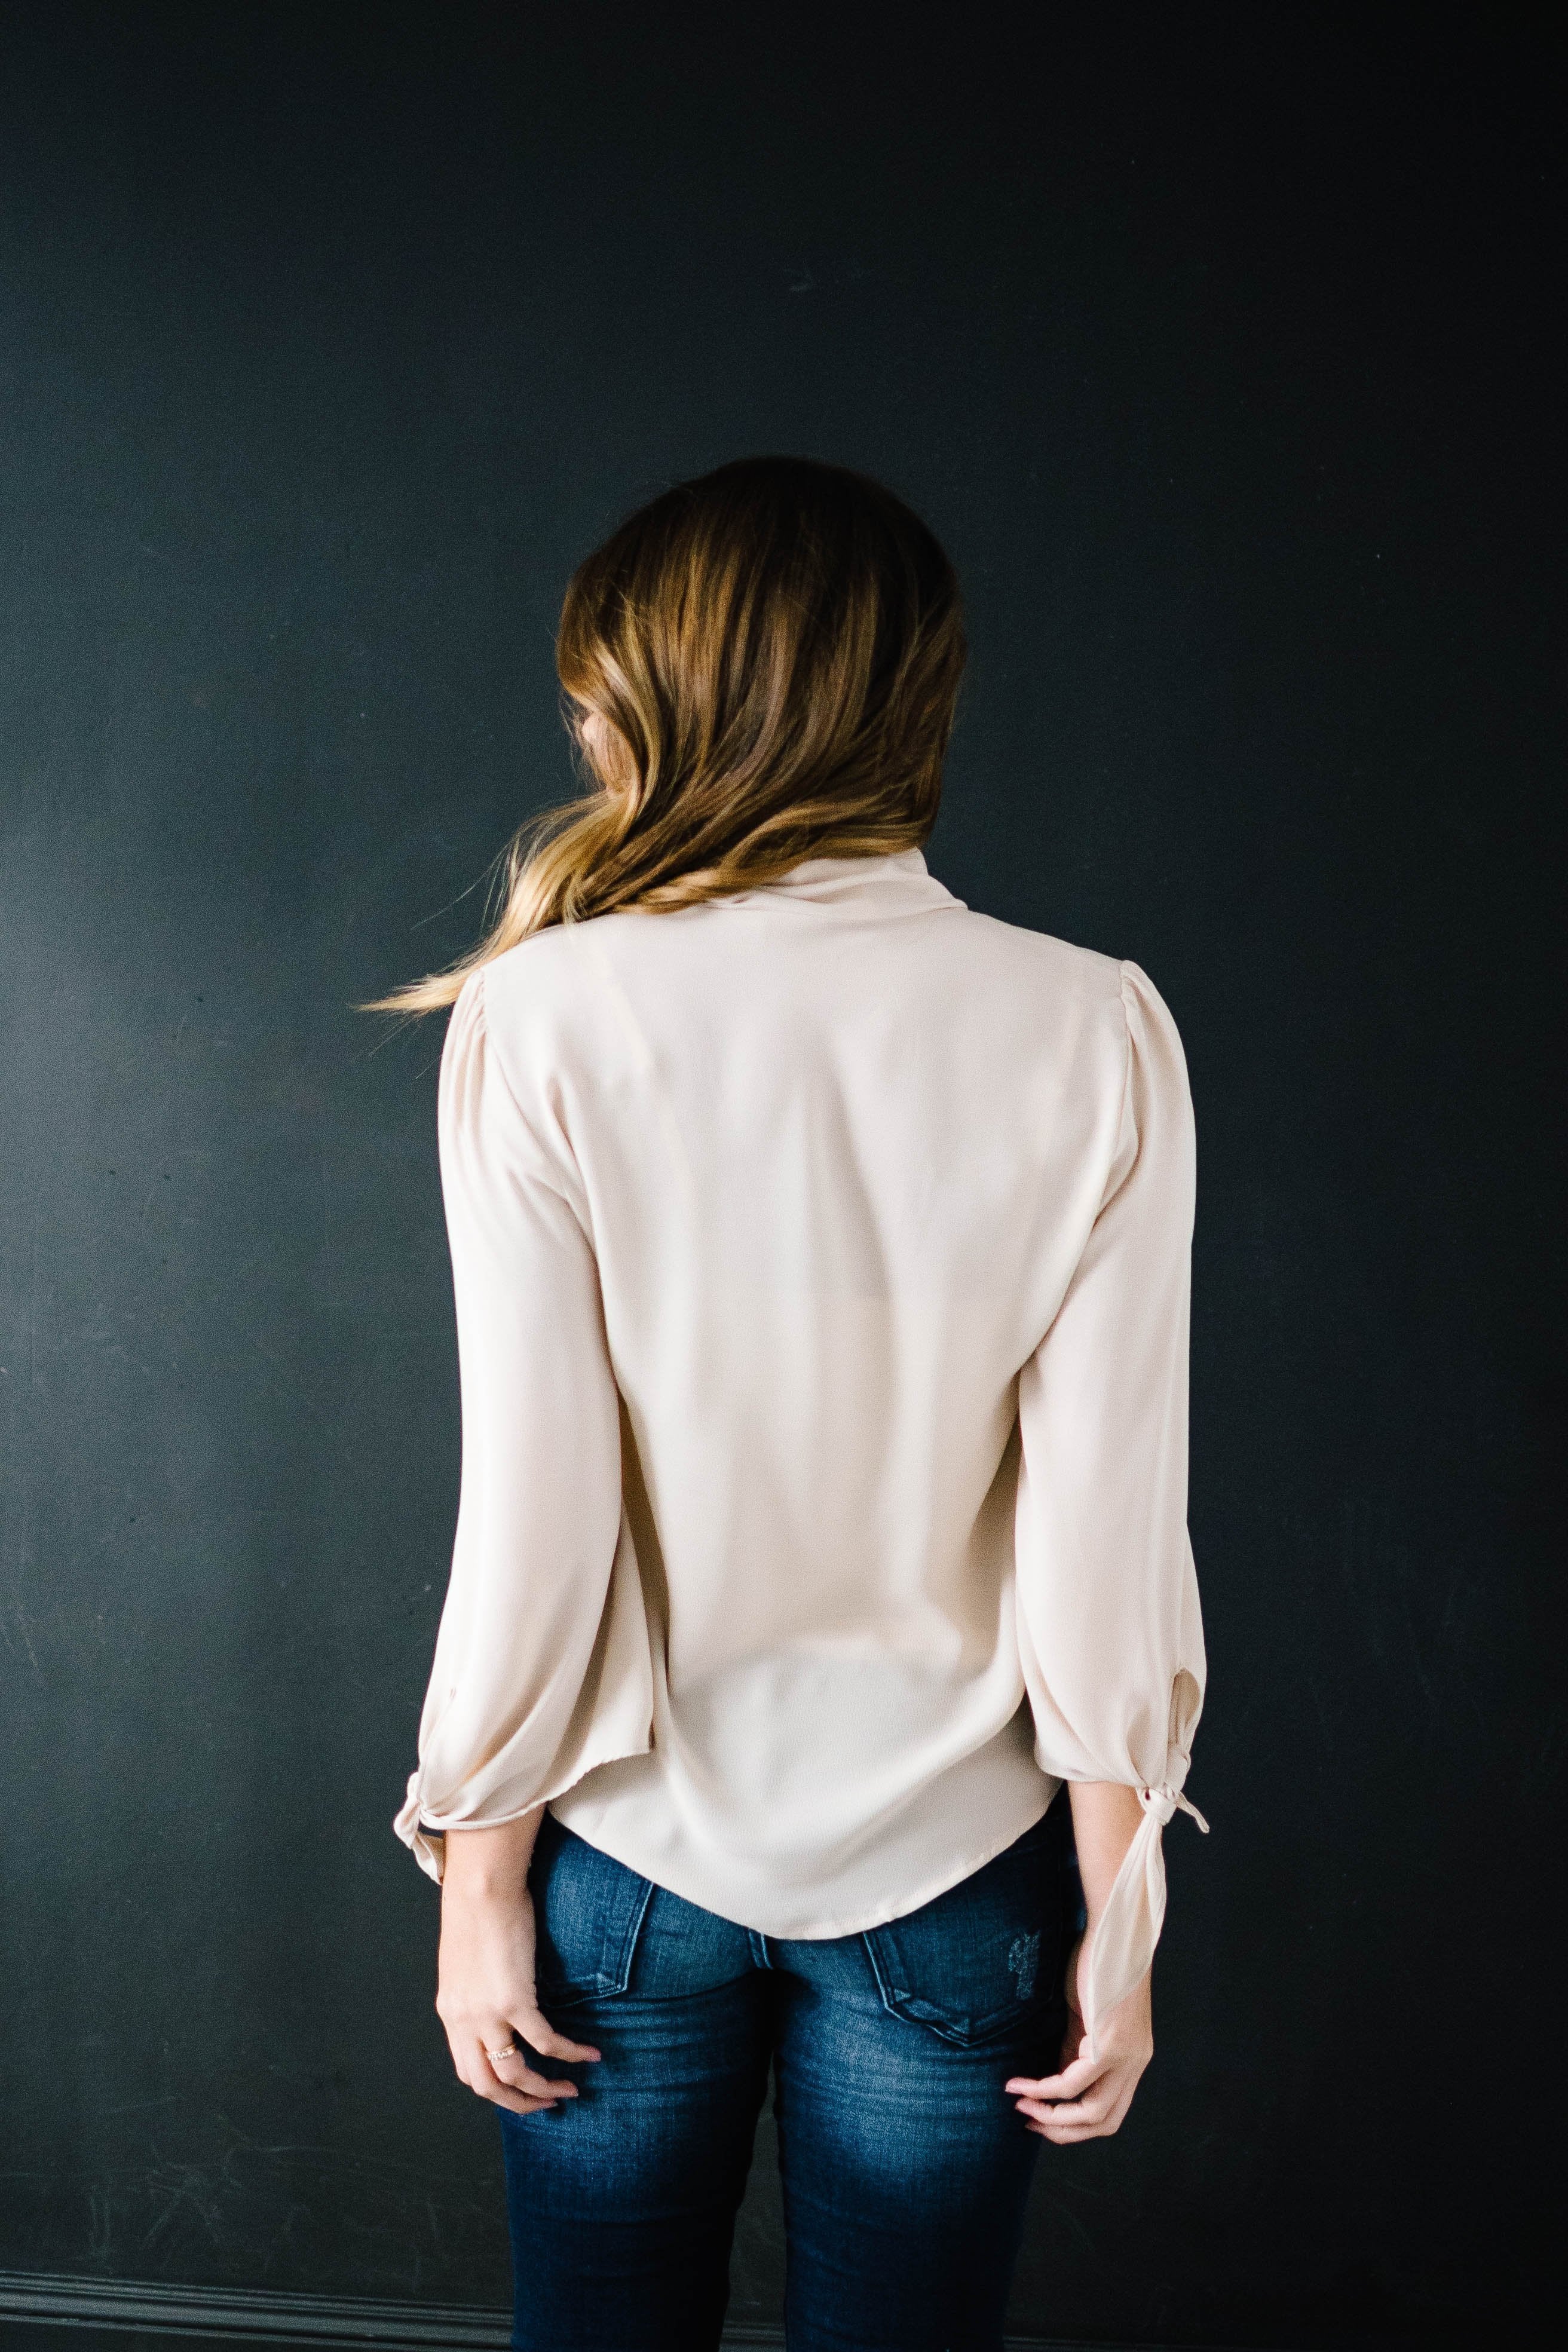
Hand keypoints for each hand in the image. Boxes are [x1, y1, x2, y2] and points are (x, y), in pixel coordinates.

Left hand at [434, 1880, 600, 2116]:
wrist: (481, 1887)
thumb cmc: (477, 1912)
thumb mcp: (466, 1963)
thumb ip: (477, 1991)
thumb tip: (499, 2002)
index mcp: (451, 2013)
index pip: (468, 2070)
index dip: (496, 2088)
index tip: (522, 2090)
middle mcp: (464, 2020)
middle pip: (487, 2084)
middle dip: (519, 2103)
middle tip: (547, 2103)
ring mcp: (487, 2013)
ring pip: (514, 2073)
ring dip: (543, 2089)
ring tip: (570, 2088)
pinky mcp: (514, 1999)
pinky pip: (545, 2041)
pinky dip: (568, 2054)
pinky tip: (588, 2055)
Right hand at [1005, 1930, 1152, 2142]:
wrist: (1113, 1932)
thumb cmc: (1097, 1964)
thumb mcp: (1085, 2015)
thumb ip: (1075, 2047)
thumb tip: (1055, 2076)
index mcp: (1134, 2059)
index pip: (1110, 2112)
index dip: (1076, 2124)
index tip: (1041, 2116)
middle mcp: (1135, 2064)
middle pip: (1104, 2122)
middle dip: (1063, 2131)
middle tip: (1028, 2122)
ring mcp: (1126, 2058)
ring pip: (1091, 2113)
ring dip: (1051, 2116)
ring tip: (1020, 2107)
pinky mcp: (1110, 2046)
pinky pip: (1072, 2083)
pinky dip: (1043, 2090)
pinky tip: (1020, 2085)